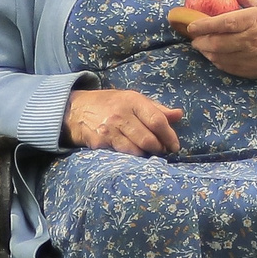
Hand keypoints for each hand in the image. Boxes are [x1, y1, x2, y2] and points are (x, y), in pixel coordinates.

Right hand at [64, 88, 182, 155]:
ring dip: (147, 155)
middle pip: (148, 139)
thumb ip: (157, 109)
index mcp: (132, 101)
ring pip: (136, 150)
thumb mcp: (133, 99)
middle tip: (163, 151)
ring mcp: (109, 130)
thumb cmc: (111, 104)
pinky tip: (135, 154)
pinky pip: (122, 155)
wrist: (77, 110)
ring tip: (149, 153)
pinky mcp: (100, 143)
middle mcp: (121, 115)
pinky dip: (132, 158)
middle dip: (159, 148)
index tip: (175, 145)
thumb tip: (179, 115)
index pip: (157, 120)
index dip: (169, 136)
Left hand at [180, 0, 256, 80]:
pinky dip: (217, 62)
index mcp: (253, 20)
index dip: (204, 25)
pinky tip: (214, 56)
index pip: (223, 23)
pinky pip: (227, 67)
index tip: (191, 26)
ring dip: (206, 52)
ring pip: (219, 57)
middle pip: (217, 43)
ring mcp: (250, 57)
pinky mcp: (251, 70)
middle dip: (200, 41)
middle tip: (194, 38)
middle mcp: (250, 40)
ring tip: (202, 46)